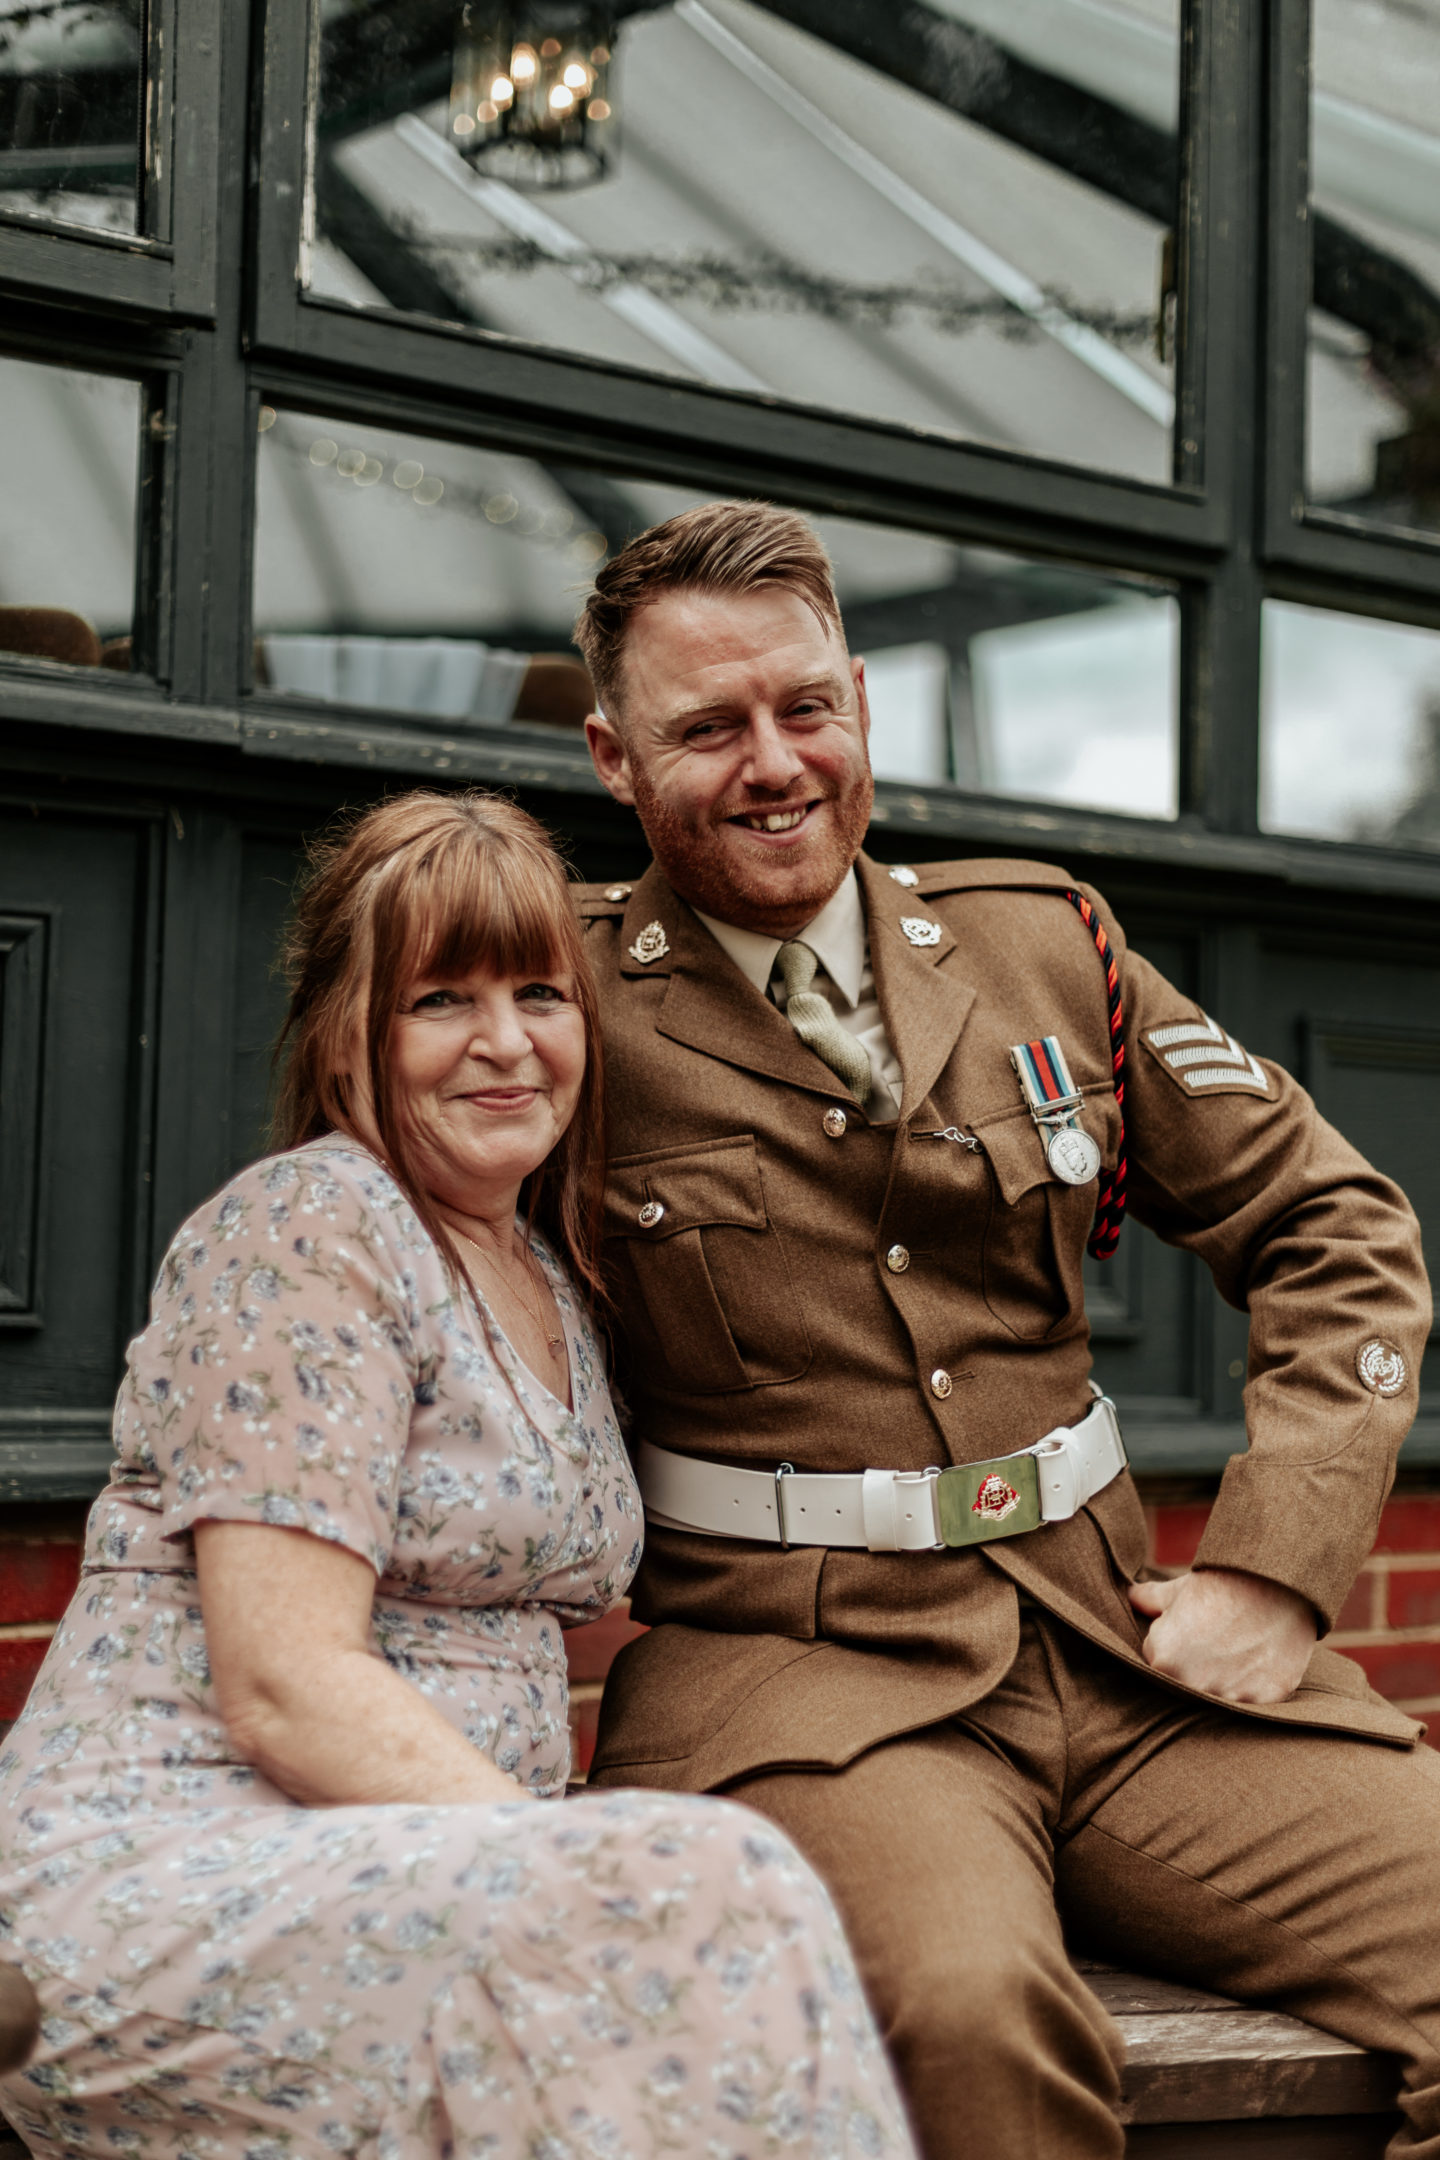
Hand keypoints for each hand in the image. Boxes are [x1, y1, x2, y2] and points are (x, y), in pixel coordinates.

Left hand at [1127, 1567, 1316, 1703]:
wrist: (1277, 1582)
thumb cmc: (1222, 1584)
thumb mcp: (1178, 1590)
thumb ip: (1148, 1600)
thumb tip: (1130, 1597)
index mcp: (1165, 1661)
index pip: (1159, 1663)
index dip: (1173, 1644)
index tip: (1191, 1630)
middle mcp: (1195, 1686)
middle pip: (1186, 1684)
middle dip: (1195, 1667)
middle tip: (1215, 1640)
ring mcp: (1232, 1695)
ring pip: (1219, 1695)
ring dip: (1224, 1679)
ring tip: (1238, 1648)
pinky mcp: (1266, 1698)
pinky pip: (1253, 1699)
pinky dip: (1254, 1683)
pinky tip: (1258, 1659)